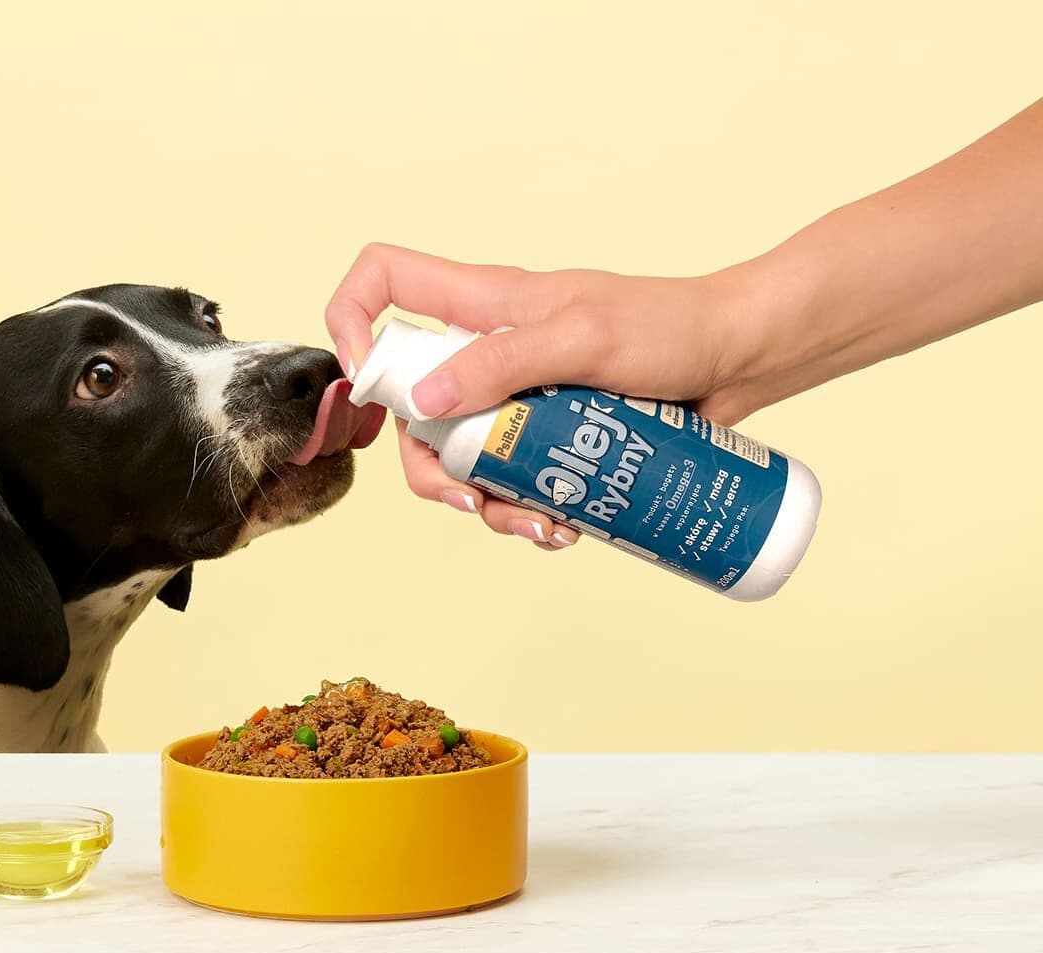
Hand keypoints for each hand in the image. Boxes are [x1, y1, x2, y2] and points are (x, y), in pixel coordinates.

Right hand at [325, 243, 761, 549]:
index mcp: (483, 303)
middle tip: (466, 496)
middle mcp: (487, 350)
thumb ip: (502, 361)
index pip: (384, 281)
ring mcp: (515, 396)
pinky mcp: (548, 436)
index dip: (353, 322)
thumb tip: (423, 401)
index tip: (368, 382)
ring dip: (485, 504)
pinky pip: (510, 481)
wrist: (741, 357)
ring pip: (459, 457)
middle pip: (409, 405)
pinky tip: (562, 527)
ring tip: (540, 526)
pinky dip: (525, 512)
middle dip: (426, 464)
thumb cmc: (671, 326)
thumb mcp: (584, 338)